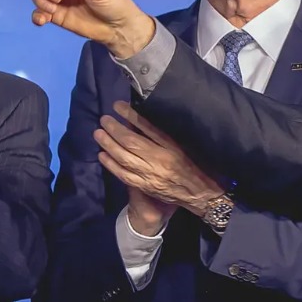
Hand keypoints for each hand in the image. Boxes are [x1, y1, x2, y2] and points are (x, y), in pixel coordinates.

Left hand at [95, 100, 224, 225]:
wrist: (204, 196)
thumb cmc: (200, 166)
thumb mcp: (189, 145)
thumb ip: (168, 134)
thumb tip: (145, 119)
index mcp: (173, 147)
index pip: (148, 127)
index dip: (131, 115)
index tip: (118, 105)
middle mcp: (161, 161)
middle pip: (132, 143)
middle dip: (115, 129)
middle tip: (104, 119)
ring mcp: (151, 176)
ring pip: (124, 158)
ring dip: (109, 144)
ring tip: (98, 133)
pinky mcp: (146, 187)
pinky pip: (124, 175)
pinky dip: (111, 164)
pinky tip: (102, 155)